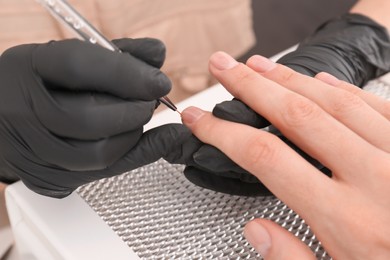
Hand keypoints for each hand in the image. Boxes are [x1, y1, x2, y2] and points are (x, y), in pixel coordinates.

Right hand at [0, 38, 180, 197]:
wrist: (5, 118)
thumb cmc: (42, 83)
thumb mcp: (69, 56)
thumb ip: (115, 54)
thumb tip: (156, 54)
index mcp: (27, 68)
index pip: (78, 67)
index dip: (126, 75)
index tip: (159, 82)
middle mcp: (23, 112)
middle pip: (89, 118)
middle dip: (134, 111)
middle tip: (149, 102)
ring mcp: (33, 151)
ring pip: (99, 153)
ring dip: (132, 134)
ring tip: (136, 118)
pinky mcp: (47, 179)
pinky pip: (102, 173)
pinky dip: (134, 156)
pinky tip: (153, 143)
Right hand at [181, 52, 389, 258]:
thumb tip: (258, 231)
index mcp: (348, 222)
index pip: (264, 158)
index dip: (223, 133)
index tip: (200, 118)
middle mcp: (375, 182)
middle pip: (295, 116)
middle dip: (251, 86)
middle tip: (224, 67)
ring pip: (334, 104)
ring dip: (291, 80)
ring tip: (260, 67)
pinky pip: (377, 109)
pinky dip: (342, 91)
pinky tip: (320, 82)